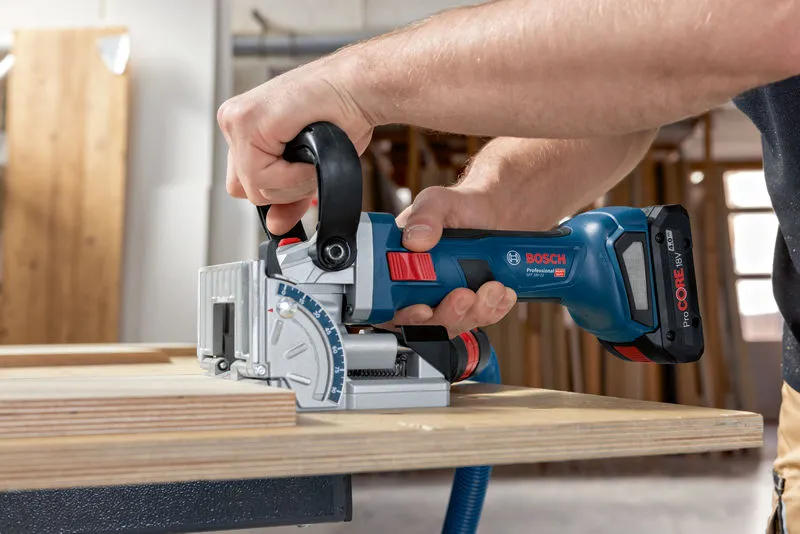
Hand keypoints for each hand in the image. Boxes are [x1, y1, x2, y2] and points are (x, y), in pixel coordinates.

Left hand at [217, 54, 373, 234]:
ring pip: (254, 188)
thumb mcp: (307, 168)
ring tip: (311, 153)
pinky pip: (263, 177)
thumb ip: (287, 197)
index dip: (278, 190)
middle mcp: (234, 122)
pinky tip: (309, 150)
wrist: (358, 90)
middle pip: (244, 189)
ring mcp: (236, 120)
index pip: (244, 184)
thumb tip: (275, 226)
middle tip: (307, 163)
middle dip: (282, 188)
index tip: (300, 175)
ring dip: (292, 182)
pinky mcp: (246, 121)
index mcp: (243, 129)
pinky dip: (293, 175)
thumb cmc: (339, 115)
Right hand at [382, 185, 517, 337]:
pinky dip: (494, 309)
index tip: (423, 309)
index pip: (389, 306)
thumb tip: (416, 239)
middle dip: (447, 316)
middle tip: (464, 296)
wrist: (493, 212)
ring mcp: (444, 299)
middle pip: (423, 324)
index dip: (404, 315)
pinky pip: (481, 318)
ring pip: (454, 325)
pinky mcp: (470, 305)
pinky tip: (502, 293)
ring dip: (475, 313)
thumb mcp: (437, 201)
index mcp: (397, 268)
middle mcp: (418, 289)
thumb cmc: (458, 206)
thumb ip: (424, 216)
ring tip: (492, 288)